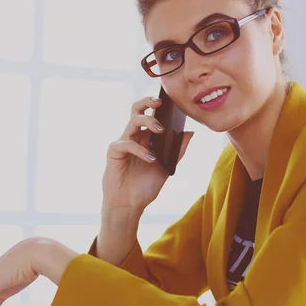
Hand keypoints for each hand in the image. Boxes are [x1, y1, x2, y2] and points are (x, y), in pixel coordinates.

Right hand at [102, 96, 194, 214]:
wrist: (129, 204)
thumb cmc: (145, 187)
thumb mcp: (167, 167)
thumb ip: (178, 151)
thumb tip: (190, 132)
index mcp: (146, 138)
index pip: (151, 114)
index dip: (158, 105)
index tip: (173, 101)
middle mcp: (134, 137)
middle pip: (137, 110)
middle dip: (147, 101)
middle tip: (160, 103)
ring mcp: (123, 143)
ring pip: (133, 121)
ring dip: (148, 121)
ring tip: (160, 130)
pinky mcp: (115, 152)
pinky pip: (127, 144)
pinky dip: (141, 150)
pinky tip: (151, 159)